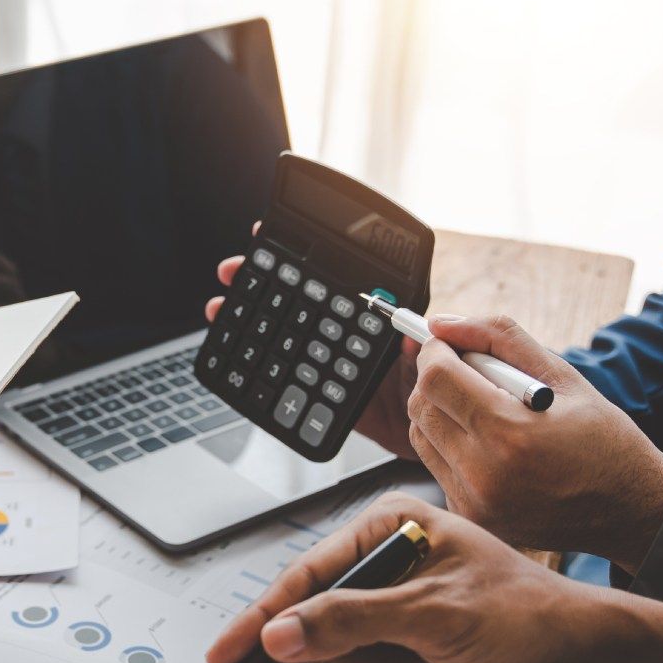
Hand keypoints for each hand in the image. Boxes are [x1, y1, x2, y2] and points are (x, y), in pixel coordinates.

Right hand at [205, 495, 662, 662]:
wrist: (583, 657)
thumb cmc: (525, 615)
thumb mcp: (433, 614)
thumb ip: (352, 620)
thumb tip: (283, 633)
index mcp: (389, 527)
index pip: (307, 573)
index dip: (262, 616)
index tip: (228, 651)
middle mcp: (385, 559)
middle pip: (309, 610)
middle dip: (278, 654)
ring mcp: (394, 602)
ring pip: (328, 642)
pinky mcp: (404, 639)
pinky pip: (356, 662)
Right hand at [206, 253, 417, 460]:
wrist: (436, 427)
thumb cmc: (442, 381)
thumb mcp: (431, 354)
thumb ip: (416, 341)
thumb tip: (407, 330)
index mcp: (367, 314)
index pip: (329, 276)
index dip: (296, 253)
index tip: (267, 235)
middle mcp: (342, 331)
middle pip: (293, 299)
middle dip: (257, 280)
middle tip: (231, 270)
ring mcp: (327, 359)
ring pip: (280, 334)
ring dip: (245, 319)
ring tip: (220, 308)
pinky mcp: (319, 394)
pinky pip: (282, 380)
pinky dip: (254, 370)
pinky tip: (232, 355)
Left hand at [407, 315, 662, 569]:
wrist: (630, 511)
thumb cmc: (605, 441)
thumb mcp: (564, 377)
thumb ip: (499, 339)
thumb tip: (443, 323)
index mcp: (510, 433)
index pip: (436, 378)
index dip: (435, 352)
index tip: (447, 345)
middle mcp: (483, 474)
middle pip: (421, 406)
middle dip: (436, 379)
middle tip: (469, 373)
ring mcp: (473, 502)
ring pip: (421, 437)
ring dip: (441, 412)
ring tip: (485, 409)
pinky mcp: (470, 517)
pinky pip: (437, 466)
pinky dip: (452, 446)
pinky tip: (491, 445)